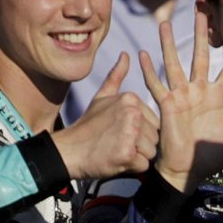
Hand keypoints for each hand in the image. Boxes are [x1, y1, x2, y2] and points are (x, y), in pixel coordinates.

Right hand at [53, 52, 159, 178]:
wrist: (68, 151)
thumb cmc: (87, 127)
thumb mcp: (101, 97)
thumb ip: (116, 76)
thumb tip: (126, 54)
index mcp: (131, 99)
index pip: (153, 122)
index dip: (139, 132)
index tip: (118, 132)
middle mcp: (133, 113)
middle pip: (154, 138)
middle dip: (139, 146)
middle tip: (117, 143)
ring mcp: (131, 133)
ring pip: (151, 152)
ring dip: (136, 157)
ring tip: (116, 151)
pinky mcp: (127, 153)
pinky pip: (143, 166)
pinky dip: (131, 168)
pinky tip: (115, 160)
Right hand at [143, 13, 222, 193]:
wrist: (186, 171)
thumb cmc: (210, 157)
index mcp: (215, 97)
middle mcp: (197, 92)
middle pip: (201, 56)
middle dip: (201, 34)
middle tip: (201, 11)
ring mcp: (180, 96)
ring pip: (174, 64)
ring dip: (169, 44)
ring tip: (164, 24)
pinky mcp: (166, 105)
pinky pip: (156, 85)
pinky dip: (148, 71)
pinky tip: (141, 54)